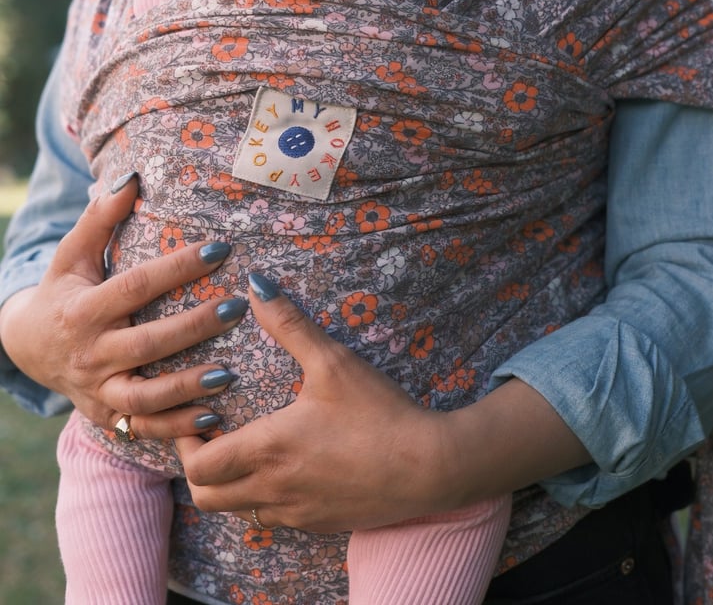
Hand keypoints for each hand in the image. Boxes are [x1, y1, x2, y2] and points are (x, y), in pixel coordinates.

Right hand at [0, 174, 246, 435]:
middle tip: (237, 308)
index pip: (137, 285)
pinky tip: (214, 416)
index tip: (221, 248)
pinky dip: (177, 428)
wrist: (28, 348)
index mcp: (84, 309)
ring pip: (147, 395)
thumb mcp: (73, 254)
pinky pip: (144, 428)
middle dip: (195, 327)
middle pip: (148, 342)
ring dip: (189, 386)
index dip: (178, 267)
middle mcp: (91, 352)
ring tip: (231, 373)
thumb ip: (100, 218)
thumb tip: (132, 177)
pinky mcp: (108, 415)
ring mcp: (98, 389)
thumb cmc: (63, 290)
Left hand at [176, 277, 591, 532]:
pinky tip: (286, 466)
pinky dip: (262, 497)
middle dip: (198, 468)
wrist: (430, 467)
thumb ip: (290, 323)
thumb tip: (256, 286)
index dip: (184, 445)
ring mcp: (296, 513)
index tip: (197, 418)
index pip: (197, 466)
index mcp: (268, 449)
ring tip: (246, 449)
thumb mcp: (333, 361)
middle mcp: (273, 489)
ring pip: (238, 511)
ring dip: (230, 485)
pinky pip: (272, 519)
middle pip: (206, 498)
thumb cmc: (380, 412)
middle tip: (212, 435)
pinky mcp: (319, 524)